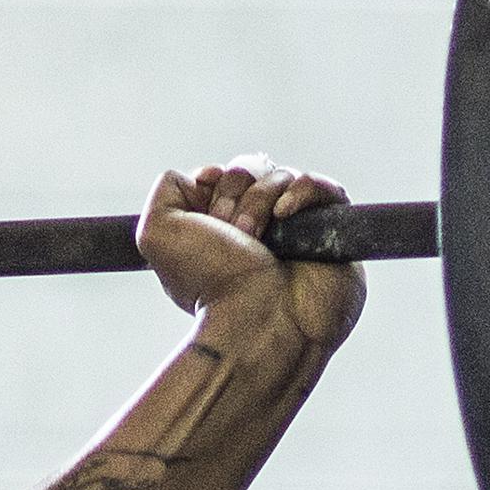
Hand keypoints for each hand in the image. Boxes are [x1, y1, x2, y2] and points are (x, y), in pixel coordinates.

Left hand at [140, 159, 360, 343]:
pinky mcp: (333, 232)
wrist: (254, 320)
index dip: (215, 183)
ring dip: (262, 199)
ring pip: (283, 175)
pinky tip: (284, 215)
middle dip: (236, 192)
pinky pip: (326, 188)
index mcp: (222, 228)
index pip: (223, 175)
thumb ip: (166, 189)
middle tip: (232, 232)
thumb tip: (204, 175)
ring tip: (256, 239)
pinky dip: (304, 191)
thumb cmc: (210, 284)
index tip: (208, 212)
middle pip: (252, 169)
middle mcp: (260, 227)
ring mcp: (297, 228)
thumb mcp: (156, 234)